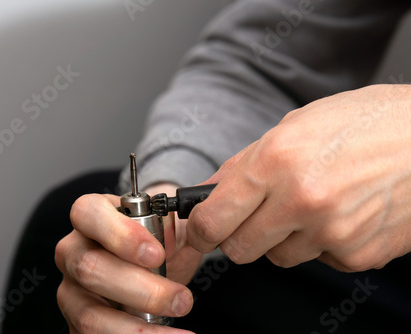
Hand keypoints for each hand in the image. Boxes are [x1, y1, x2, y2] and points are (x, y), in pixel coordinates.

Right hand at [55, 184, 200, 333]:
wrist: (161, 268)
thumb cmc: (159, 242)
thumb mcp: (172, 224)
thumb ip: (174, 224)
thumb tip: (175, 236)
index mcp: (91, 217)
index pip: (87, 213)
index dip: (120, 234)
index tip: (157, 254)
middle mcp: (74, 251)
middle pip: (89, 269)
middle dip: (142, 290)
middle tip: (181, 299)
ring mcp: (72, 290)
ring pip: (90, 314)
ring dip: (140, 328)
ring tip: (180, 327)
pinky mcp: (77, 323)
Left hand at [187, 84, 410, 271]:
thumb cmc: (365, 123)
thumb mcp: (293, 127)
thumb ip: (243, 165)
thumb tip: (208, 193)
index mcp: (277, 161)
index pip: (213, 219)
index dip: (200, 229)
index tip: (201, 229)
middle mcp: (302, 200)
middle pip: (239, 249)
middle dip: (240, 235)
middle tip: (257, 215)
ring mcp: (333, 231)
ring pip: (279, 257)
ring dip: (284, 238)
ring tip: (311, 204)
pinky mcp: (359, 254)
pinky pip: (319, 259)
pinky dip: (322, 243)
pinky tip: (341, 213)